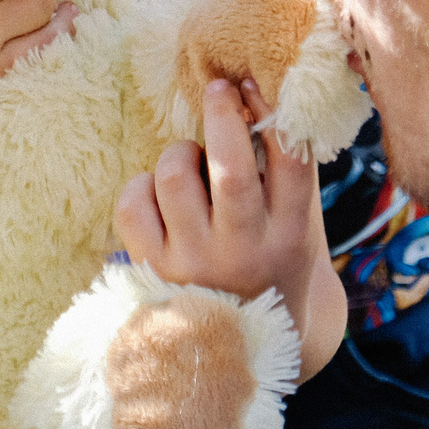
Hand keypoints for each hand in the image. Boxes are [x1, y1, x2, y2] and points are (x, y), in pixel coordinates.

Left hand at [116, 79, 341, 374]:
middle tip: (217, 88)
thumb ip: (287, 169)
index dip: (271, 111)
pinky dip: (142, 185)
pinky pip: (133, 201)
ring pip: (174, 174)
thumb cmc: (269, 263)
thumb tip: (260, 89)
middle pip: (230, 167)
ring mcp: (194, 264)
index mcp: (289, 235)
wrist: (237, 347)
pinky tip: (159, 198)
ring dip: (180, 153)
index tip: (253, 81)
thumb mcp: (296, 226)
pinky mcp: (151, 271)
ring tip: (190, 164)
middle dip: (222, 114)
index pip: (291, 161)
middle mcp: (243, 252)